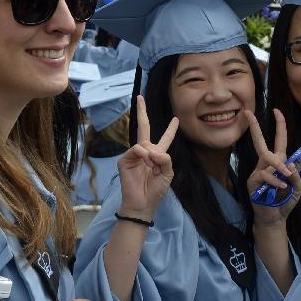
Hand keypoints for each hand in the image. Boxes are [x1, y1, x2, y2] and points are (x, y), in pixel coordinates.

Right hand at [117, 95, 178, 220]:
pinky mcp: (124, 160)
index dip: (170, 129)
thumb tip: (151, 149)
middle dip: (142, 112)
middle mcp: (145, 152)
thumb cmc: (156, 191)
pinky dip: (142, 154)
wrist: (142, 204)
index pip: (165, 139)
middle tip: (140, 97)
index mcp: (158, 155)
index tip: (176, 119)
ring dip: (151, 154)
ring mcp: (134, 155)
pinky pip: (136, 149)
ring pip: (144, 143)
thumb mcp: (168, 173)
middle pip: (143, 127)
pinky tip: (145, 162)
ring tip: (152, 167)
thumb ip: (165, 158)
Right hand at [247, 108, 300, 223]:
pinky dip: (276, 181)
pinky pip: (265, 175)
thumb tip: (289, 165)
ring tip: (286, 175)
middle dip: (254, 127)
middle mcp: (265, 164)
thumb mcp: (297, 187)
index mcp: (277, 162)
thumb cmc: (285, 201)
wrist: (275, 218)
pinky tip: (282, 188)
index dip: (279, 125)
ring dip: (279, 166)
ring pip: (267, 159)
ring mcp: (257, 172)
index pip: (278, 140)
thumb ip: (296, 176)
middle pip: (259, 142)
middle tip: (248, 112)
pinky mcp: (253, 182)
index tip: (276, 110)